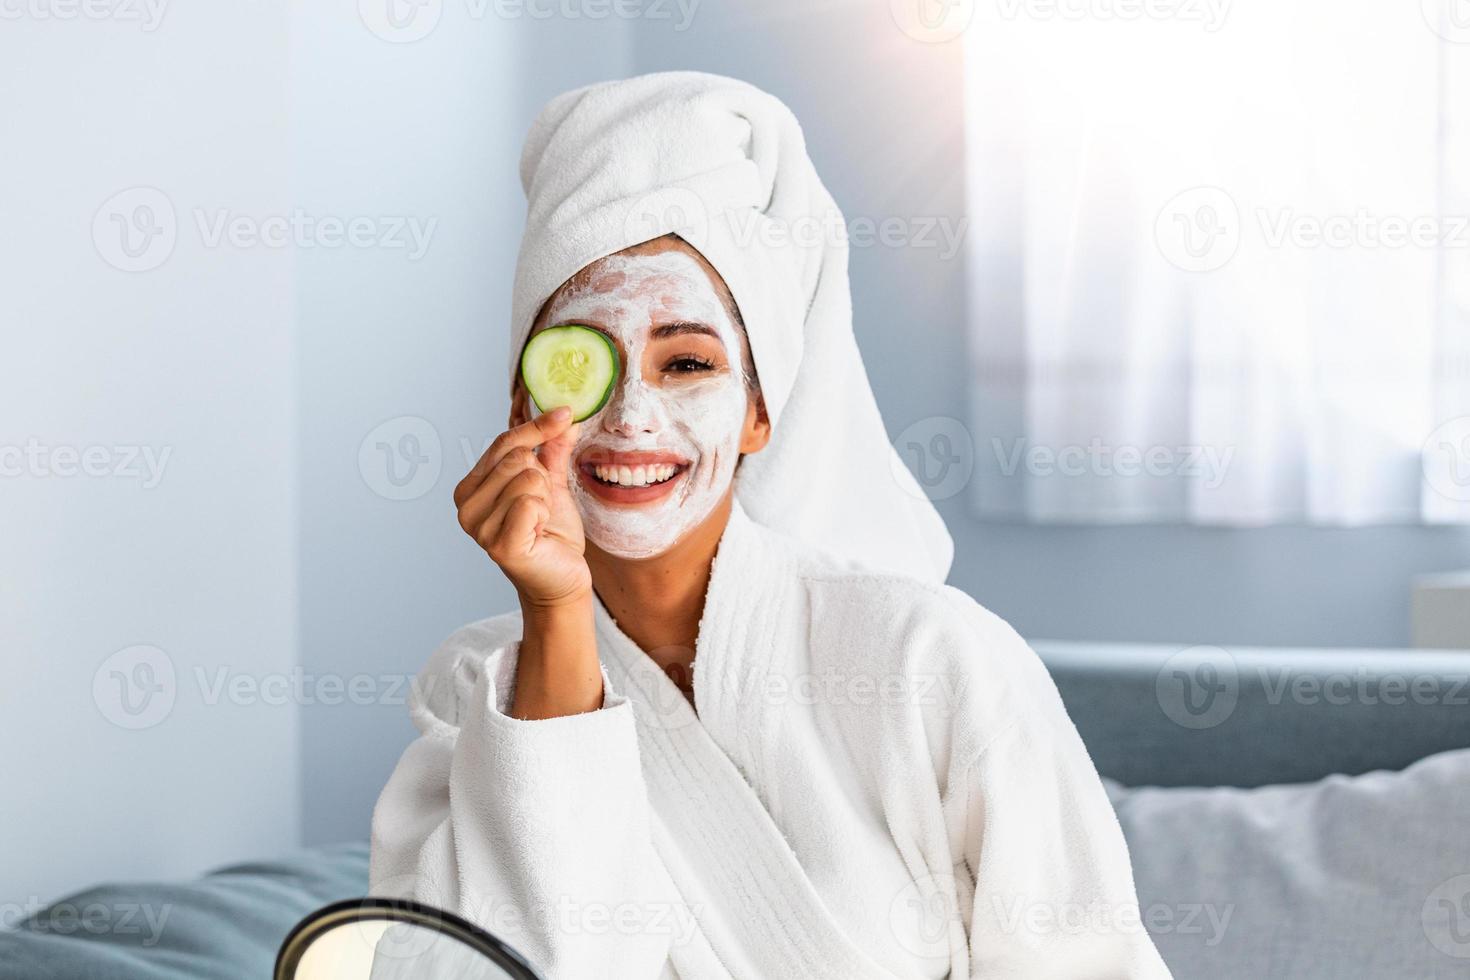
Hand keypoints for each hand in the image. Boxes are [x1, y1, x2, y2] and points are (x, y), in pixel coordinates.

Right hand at [454, 406, 589, 607]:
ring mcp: (479, 528)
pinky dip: (544, 514)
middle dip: (542, 479)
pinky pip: (530, 503)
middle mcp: (466, 507)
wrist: (562, 578)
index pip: (504, 442)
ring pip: (527, 479)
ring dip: (545, 499)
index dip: (537, 428)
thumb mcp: (551, 484)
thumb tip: (564, 414)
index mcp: (471, 488)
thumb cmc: (552, 533)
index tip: (564, 414)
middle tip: (541, 507)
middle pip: (517, 458)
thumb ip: (552, 449)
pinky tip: (539, 533)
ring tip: (539, 522)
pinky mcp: (499, 545)